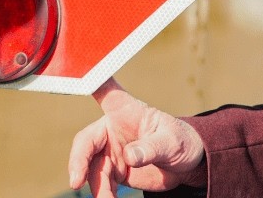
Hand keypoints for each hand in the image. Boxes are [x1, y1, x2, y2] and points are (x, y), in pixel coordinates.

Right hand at [67, 78, 206, 197]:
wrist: (186, 165)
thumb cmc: (181, 141)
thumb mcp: (172, 142)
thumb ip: (151, 148)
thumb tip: (130, 156)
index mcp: (126, 111)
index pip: (104, 92)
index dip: (89, 82)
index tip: (76, 75)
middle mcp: (112, 129)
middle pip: (85, 141)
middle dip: (78, 161)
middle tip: (76, 180)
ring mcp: (110, 151)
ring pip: (91, 167)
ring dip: (95, 186)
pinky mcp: (113, 170)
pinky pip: (100, 182)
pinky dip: (102, 193)